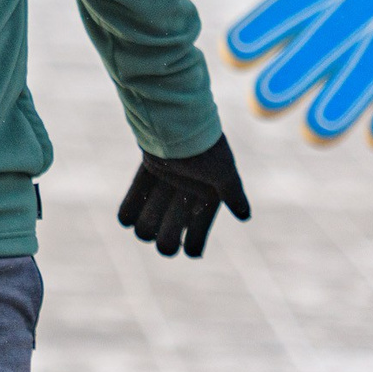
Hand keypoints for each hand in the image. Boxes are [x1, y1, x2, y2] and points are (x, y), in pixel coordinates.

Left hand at [117, 135, 251, 257]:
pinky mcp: (149, 170)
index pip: (197, 231)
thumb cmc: (205, 149)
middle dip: (166, 241)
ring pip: (149, 219)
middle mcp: (186, 193)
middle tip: (165, 244)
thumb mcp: (224, 174)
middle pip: (170, 231)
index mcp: (206, 197)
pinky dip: (128, 210)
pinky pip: (133, 198)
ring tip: (144, 227)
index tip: (189, 251)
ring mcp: (166, 183)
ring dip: (145, 225)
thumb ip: (233, 194)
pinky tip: (127, 218)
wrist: (179, 121)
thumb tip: (245, 216)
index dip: (193, 244)